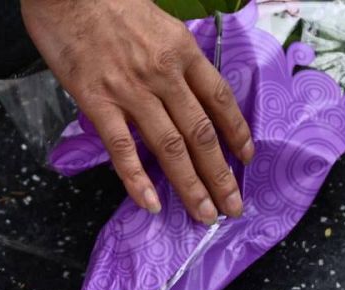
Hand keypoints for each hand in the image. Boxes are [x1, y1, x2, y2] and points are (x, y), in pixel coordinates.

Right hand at [21, 0, 253, 222]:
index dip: (236, 132)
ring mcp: (131, 90)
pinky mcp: (97, 102)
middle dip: (220, 174)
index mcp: (181, 50)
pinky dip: (137, 179)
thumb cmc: (105, 0)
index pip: (219, 99)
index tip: (246, 158)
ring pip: (170, 147)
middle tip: (233, 206)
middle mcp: (163, 74)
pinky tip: (150, 203)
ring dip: (190, 185)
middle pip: (200, 133)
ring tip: (204, 214)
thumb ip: (167, 53)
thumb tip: (173, 83)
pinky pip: (122, 148)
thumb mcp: (153, 19)